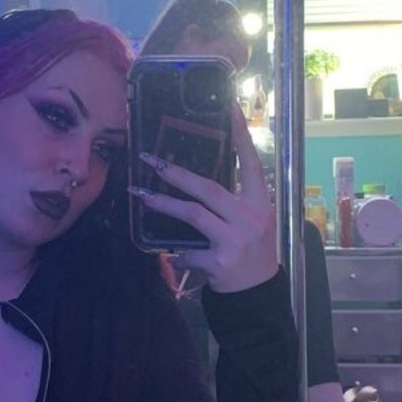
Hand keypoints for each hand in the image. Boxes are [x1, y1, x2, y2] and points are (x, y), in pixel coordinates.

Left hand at [133, 103, 277, 292]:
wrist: (258, 295)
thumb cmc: (250, 253)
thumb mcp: (251, 222)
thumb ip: (231, 202)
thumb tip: (194, 180)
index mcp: (261, 202)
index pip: (251, 162)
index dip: (240, 134)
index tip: (229, 107)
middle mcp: (250, 217)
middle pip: (208, 187)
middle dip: (176, 173)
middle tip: (151, 160)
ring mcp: (235, 239)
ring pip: (193, 214)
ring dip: (163, 204)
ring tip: (141, 195)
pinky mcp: (220, 261)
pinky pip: (188, 250)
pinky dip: (178, 252)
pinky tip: (173, 254)